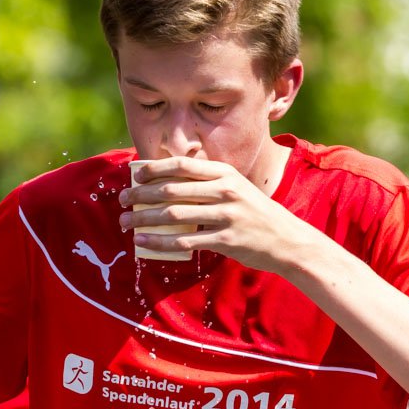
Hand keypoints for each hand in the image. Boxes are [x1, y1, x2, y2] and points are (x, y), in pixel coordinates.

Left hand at [119, 156, 317, 271]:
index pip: (182, 165)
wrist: (287, 240)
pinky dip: (159, 242)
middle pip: (171, 189)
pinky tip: (143, 243)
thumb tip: (168, 182)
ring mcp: (226, 216)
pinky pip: (184, 240)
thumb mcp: (236, 188)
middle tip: (121, 200)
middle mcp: (225, 191)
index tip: (134, 175)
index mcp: (225, 173)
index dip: (154, 168)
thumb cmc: (254, 213)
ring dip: (143, 219)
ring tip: (125, 223)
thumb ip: (208, 182)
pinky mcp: (225, 240)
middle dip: (140, 194)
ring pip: (173, 215)